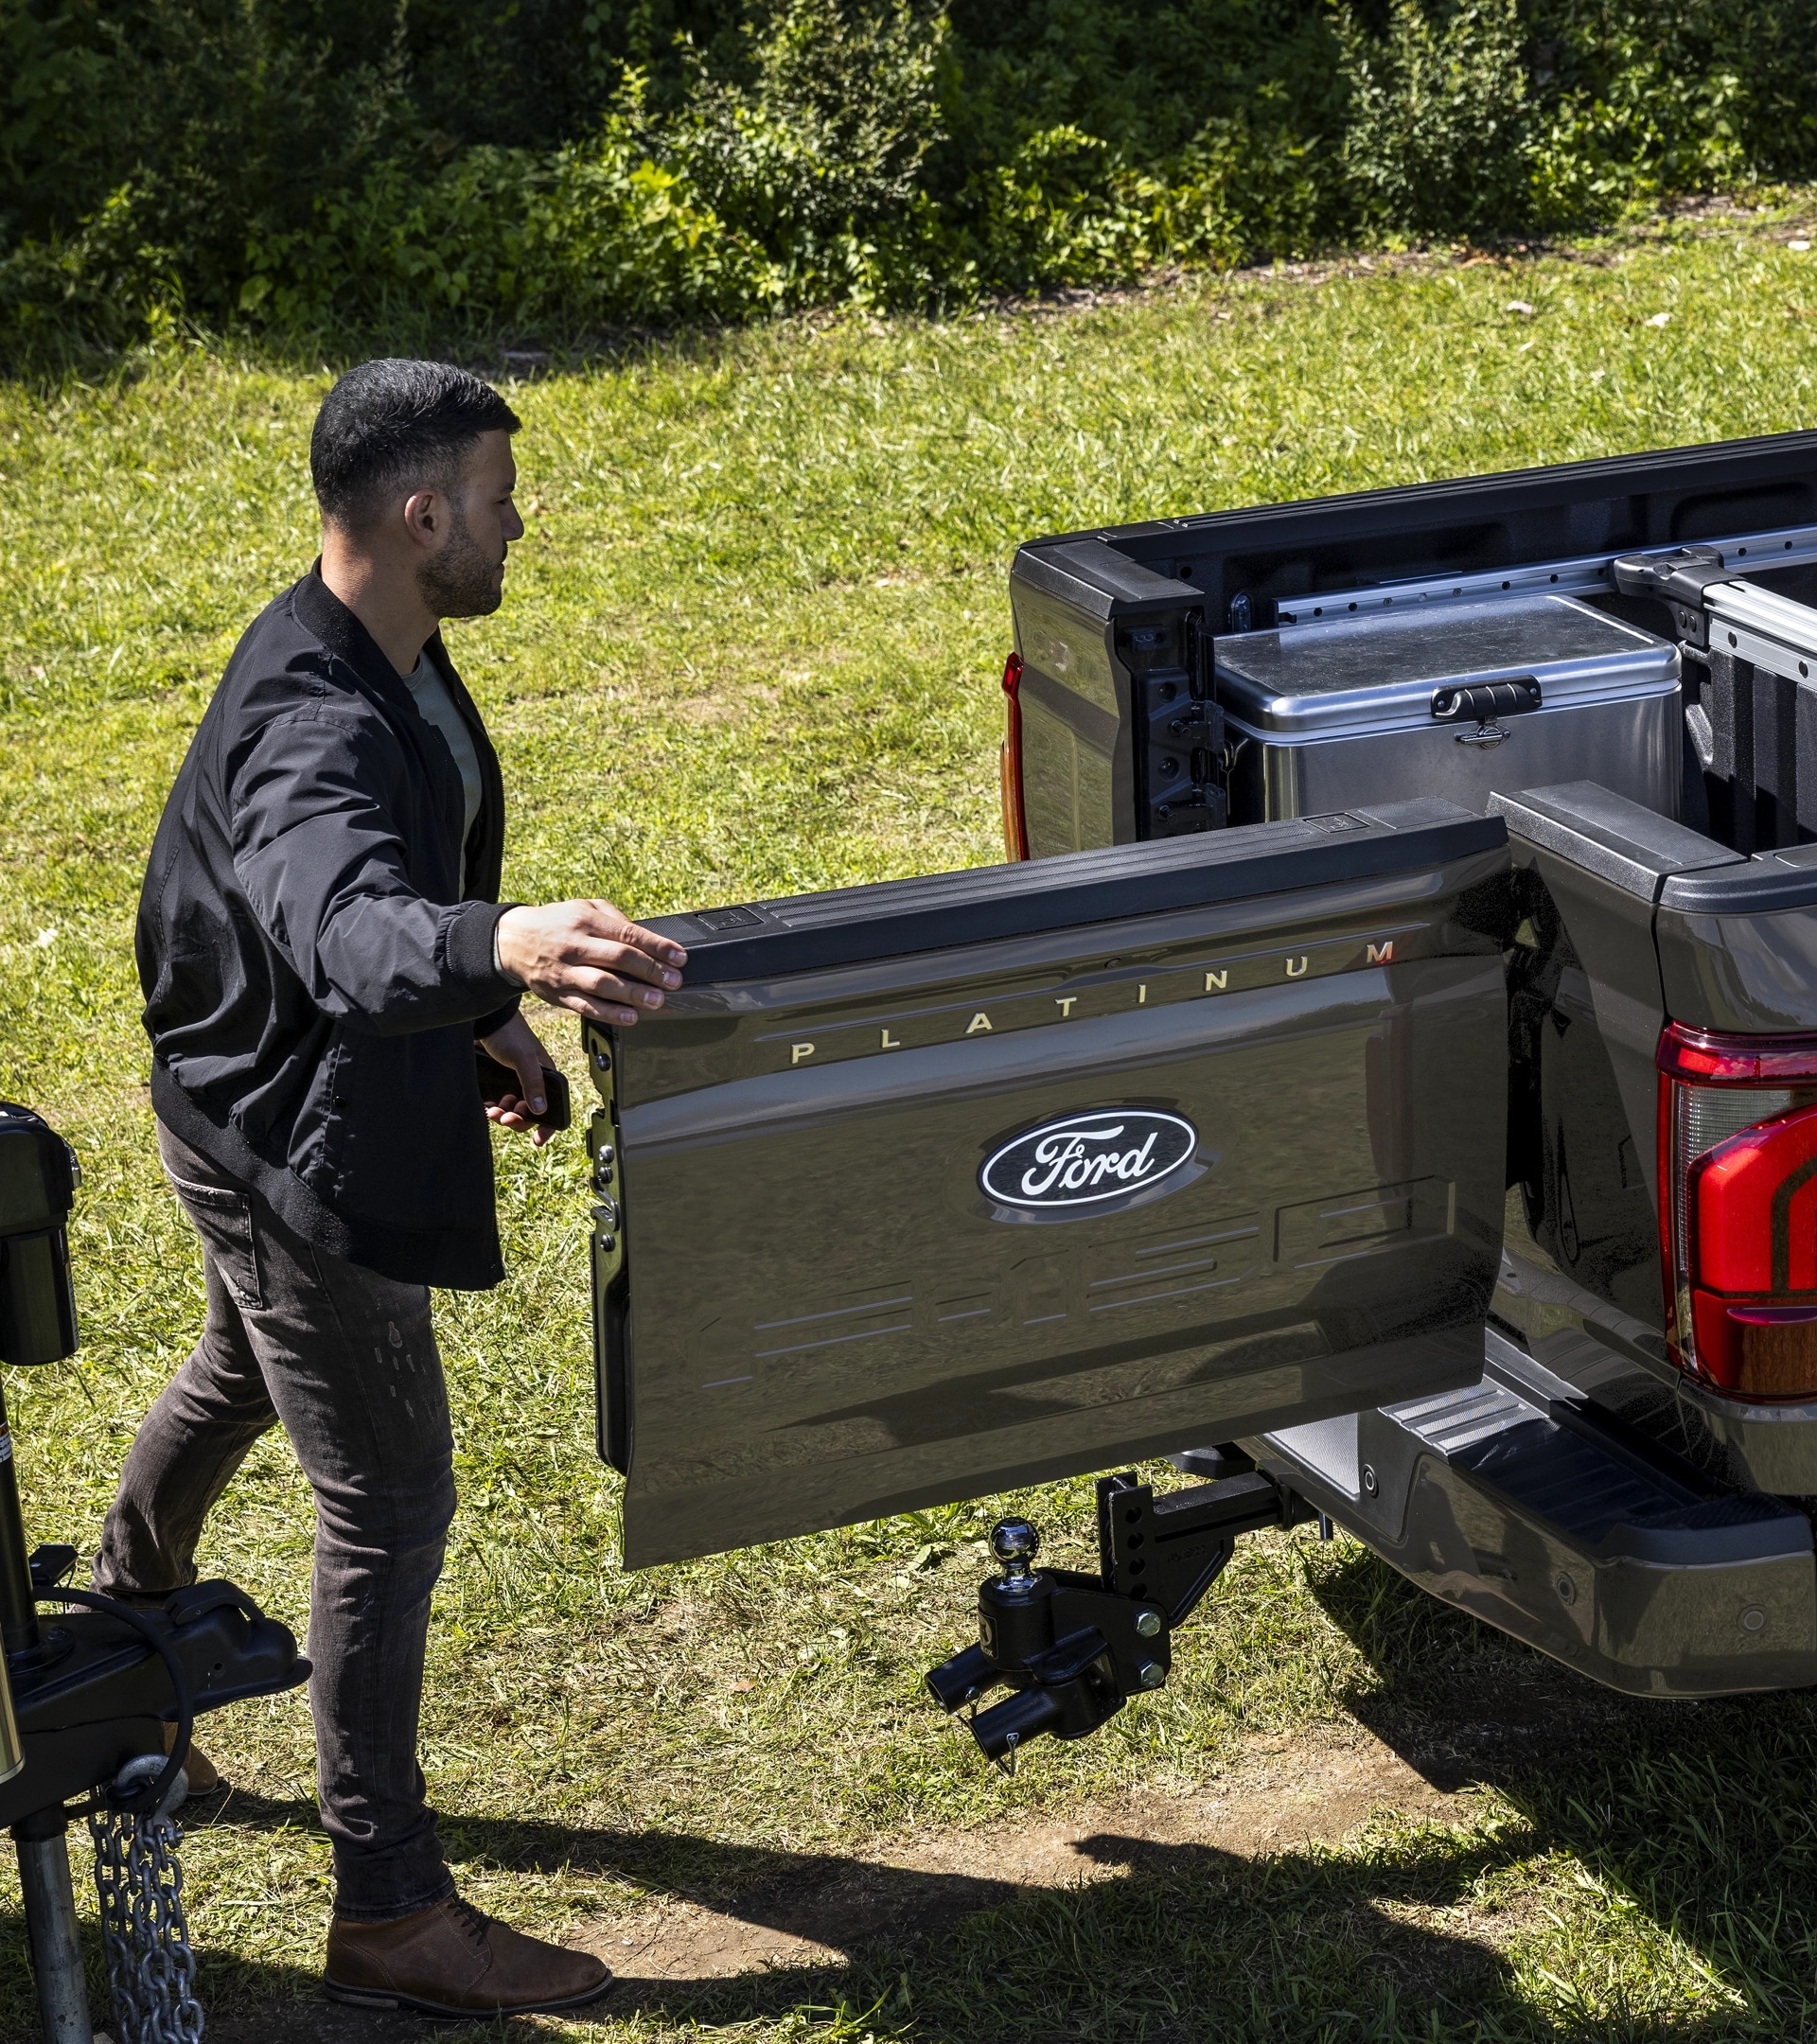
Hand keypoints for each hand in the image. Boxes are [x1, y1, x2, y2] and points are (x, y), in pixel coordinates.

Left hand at [479, 1013, 556, 1146]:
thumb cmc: (507, 1033)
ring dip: (502, 1115)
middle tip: (505, 1118)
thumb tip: (540, 1109)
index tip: (538, 1139)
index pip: (552, 1106)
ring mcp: (513, 1083)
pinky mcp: (497, 1082)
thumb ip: (533, 1082)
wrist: (483, 1021)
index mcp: (544, 1076)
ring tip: (492, 1111)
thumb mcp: (523, 1058)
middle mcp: (531, 1081)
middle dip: (517, 1120)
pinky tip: (486, 1106)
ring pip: (512, 1110)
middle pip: (529, 1113)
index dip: (547, 1125)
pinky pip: (497, 1104)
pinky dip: (492, 1109)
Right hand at [495, 900, 686, 1025]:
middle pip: (619, 958)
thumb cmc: (556, 924)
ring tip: (656, 1000)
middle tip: (673, 981)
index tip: (679, 957)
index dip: (657, 947)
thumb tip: (645, 937)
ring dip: (633, 994)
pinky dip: (610, 1014)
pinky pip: (586, 1006)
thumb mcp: (583, 907)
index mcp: (585, 921)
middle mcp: (575, 946)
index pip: (628, 934)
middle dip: (652, 971)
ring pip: (603, 984)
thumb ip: (615, 918)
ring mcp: (566, 972)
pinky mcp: (559, 994)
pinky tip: (630, 1017)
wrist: (512, 941)